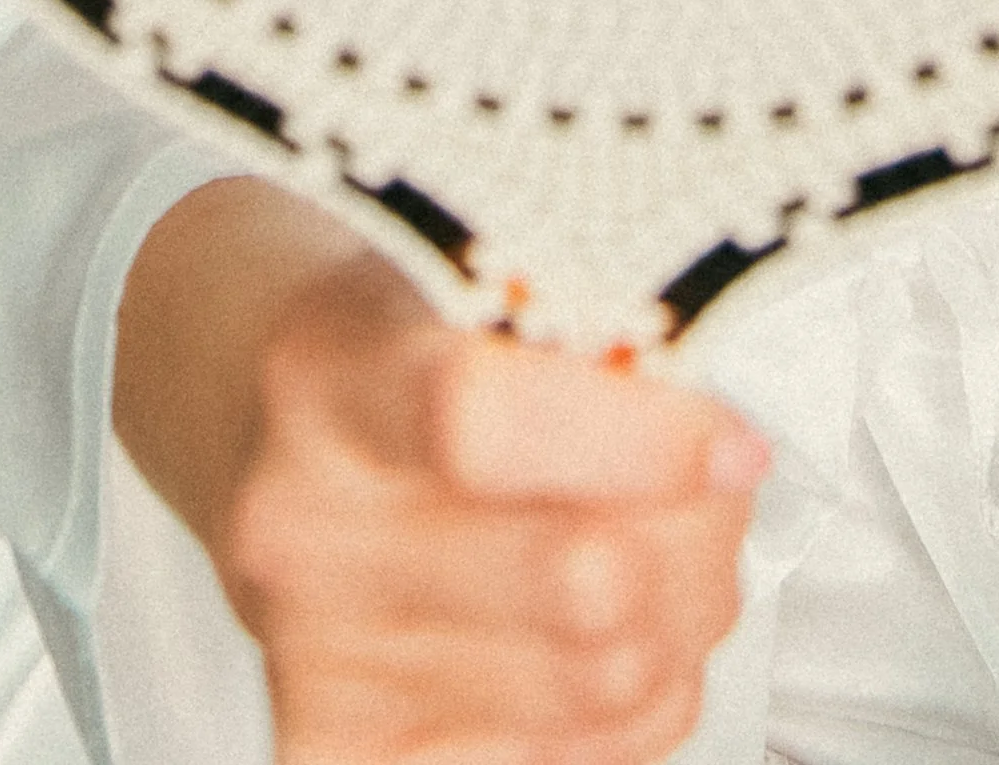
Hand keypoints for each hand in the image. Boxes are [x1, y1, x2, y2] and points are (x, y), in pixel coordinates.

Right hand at [116, 182, 767, 764]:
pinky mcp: (342, 755)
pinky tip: (612, 636)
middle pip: (581, 582)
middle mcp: (306, 529)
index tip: (727, 441)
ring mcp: (319, 657)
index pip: (481, 422)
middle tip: (712, 487)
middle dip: (698, 534)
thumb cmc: (395, 347)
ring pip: (602, 683)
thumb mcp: (470, 281)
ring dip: (682, 618)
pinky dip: (636, 709)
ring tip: (663, 550)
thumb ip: (585, 340)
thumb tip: (718, 448)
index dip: (640, 441)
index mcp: (329, 376)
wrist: (271, 432)